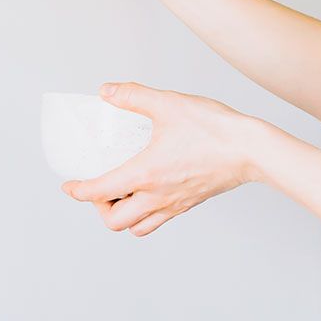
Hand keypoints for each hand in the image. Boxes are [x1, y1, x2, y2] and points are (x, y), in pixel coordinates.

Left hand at [61, 82, 265, 236]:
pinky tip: (147, 191)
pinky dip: (144, 215)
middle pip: (114, 222)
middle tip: (101, 186)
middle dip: (99, 207)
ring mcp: (174, 204)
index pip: (100, 192)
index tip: (70, 185)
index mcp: (146, 174)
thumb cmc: (214, 129)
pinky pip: (158, 221)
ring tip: (122, 193)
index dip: (78, 191)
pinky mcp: (188, 204)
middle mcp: (157, 196)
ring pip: (136, 228)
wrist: (251, 150)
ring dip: (122, 215)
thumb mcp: (168, 104)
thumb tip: (107, 92)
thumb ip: (134, 96)